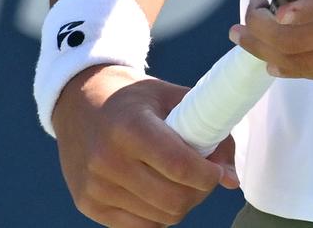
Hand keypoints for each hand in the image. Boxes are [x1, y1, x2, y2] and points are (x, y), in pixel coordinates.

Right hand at [52, 64, 237, 226]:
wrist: (80, 101)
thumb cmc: (134, 99)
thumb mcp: (172, 98)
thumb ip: (209, 131)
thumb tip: (232, 180)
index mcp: (129, 127)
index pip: (179, 166)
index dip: (208, 175)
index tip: (216, 171)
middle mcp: (107, 160)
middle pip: (173, 199)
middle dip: (199, 192)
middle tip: (203, 177)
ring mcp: (95, 187)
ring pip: (160, 217)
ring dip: (180, 204)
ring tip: (180, 181)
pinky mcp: (88, 205)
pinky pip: (140, 226)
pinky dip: (158, 215)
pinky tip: (159, 191)